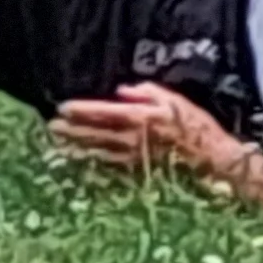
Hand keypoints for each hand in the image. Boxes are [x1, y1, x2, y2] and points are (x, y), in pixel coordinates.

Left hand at [49, 82, 245, 186]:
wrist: (212, 160)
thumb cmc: (195, 126)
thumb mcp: (174, 100)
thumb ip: (147, 92)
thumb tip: (123, 90)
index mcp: (140, 118)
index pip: (103, 113)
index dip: (82, 110)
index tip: (62, 108)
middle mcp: (133, 139)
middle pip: (95, 134)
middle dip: (72, 130)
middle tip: (51, 127)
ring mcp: (134, 159)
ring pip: (99, 152)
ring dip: (78, 149)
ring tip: (58, 147)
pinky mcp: (139, 172)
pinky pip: (111, 167)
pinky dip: (94, 165)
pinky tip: (83, 164)